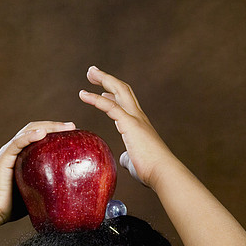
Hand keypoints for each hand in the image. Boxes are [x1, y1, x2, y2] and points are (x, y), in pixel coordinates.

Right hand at [0, 121, 76, 225]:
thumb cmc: (12, 207)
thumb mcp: (36, 194)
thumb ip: (48, 189)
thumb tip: (71, 196)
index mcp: (24, 157)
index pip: (41, 138)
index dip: (57, 134)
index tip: (74, 135)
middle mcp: (17, 150)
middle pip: (38, 130)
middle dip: (56, 126)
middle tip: (74, 127)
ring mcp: (10, 152)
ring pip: (30, 131)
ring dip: (48, 127)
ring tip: (65, 127)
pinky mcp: (4, 157)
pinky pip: (18, 142)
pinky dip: (30, 135)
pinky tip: (43, 133)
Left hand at [79, 66, 170, 190]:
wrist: (163, 173)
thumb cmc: (151, 171)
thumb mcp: (135, 161)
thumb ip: (128, 157)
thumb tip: (123, 159)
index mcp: (139, 125)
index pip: (126, 103)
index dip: (113, 95)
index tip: (102, 91)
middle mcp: (138, 117)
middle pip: (123, 89)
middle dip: (107, 79)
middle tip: (92, 72)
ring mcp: (135, 118)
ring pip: (119, 90)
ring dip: (103, 79)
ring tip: (90, 72)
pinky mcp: (130, 124)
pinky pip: (110, 107)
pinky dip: (95, 99)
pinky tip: (83, 94)